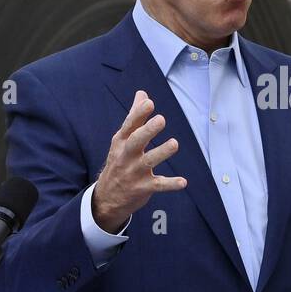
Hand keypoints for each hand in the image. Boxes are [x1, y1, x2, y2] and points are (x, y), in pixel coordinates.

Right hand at [92, 90, 187, 232]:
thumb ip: (135, 117)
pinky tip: (183, 182)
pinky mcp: (143, 188)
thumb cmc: (119, 161)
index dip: (139, 114)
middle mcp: (126, 156)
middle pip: (136, 141)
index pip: (129, 125)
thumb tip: (142, 94)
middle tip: (161, 119)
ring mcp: (134, 173)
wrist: (107, 197)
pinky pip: (158, 186)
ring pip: (148, 162)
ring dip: (161, 152)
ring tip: (174, 143)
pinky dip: (170, 184)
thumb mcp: (122, 140)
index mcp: (122, 141)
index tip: (149, 102)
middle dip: (148, 130)